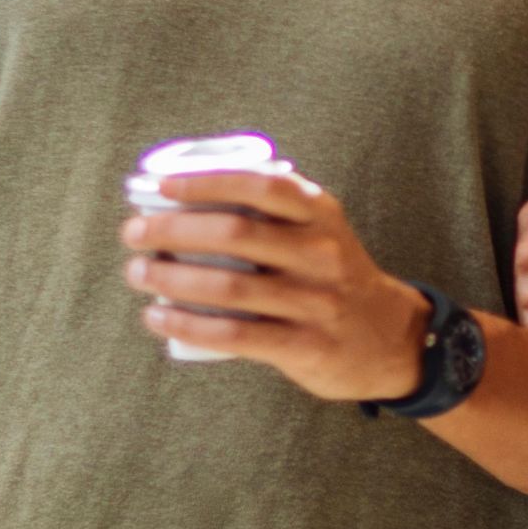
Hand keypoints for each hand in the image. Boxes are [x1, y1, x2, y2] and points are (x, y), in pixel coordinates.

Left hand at [120, 167, 430, 401]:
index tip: (162, 186)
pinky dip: (187, 324)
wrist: (393, 339)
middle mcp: (321, 254)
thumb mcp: (320, 231)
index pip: (260, 185)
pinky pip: (234, 335)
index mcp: (321, 215)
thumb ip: (271, 213)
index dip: (207, 181)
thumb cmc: (334, 277)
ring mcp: (316, 302)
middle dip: (172, 230)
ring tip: (137, 273)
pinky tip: (158, 317)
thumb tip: (183, 199)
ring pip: (227, 286)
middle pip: (234, 234)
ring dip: (170, 278)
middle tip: (134, 233)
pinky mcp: (306, 347)